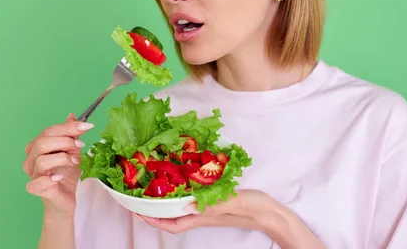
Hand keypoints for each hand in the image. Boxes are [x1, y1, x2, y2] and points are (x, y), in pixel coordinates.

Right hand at [23, 113, 93, 216]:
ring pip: (41, 160)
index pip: (49, 131)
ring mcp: (32, 175)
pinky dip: (49, 179)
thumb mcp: (72, 151)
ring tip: (74, 162)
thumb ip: (71, 135)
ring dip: (62, 159)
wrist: (66, 198)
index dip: (68, 127)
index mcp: (37, 146)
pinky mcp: (36, 190)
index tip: (87, 126)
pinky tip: (59, 177)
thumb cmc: (66, 174)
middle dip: (65, 141)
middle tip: (80, 146)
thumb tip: (71, 116)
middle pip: (43, 143)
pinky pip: (36, 183)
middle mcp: (31, 159)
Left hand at [138, 189, 323, 247]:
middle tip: (139, 197)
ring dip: (165, 201)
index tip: (136, 212)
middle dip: (153, 210)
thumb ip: (213, 203)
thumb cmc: (252, 208)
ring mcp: (206, 209)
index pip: (171, 224)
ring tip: (152, 189)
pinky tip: (180, 182)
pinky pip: (191, 200)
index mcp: (202, 216)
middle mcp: (200, 214)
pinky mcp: (214, 202)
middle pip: (171, 217)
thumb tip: (191, 204)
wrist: (270, 212)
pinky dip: (181, 193)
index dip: (152, 220)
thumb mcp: (232, 202)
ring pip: (179, 209)